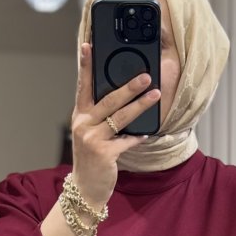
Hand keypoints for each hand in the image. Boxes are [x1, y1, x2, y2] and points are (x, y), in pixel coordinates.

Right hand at [71, 43, 159, 211]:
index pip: (82, 86)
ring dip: (141, 105)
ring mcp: (92, 139)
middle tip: (146, 76)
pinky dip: (137, 137)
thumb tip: (122, 97)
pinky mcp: (104, 153)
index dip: (85, 66)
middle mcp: (83, 124)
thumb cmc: (92, 158)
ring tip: (156, 95)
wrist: (86, 188)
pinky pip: (126, 141)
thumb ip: (99, 116)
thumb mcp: (90, 133)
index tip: (88, 46)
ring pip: (120, 117)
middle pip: (108, 100)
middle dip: (129, 86)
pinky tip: (146, 133)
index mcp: (80, 115)